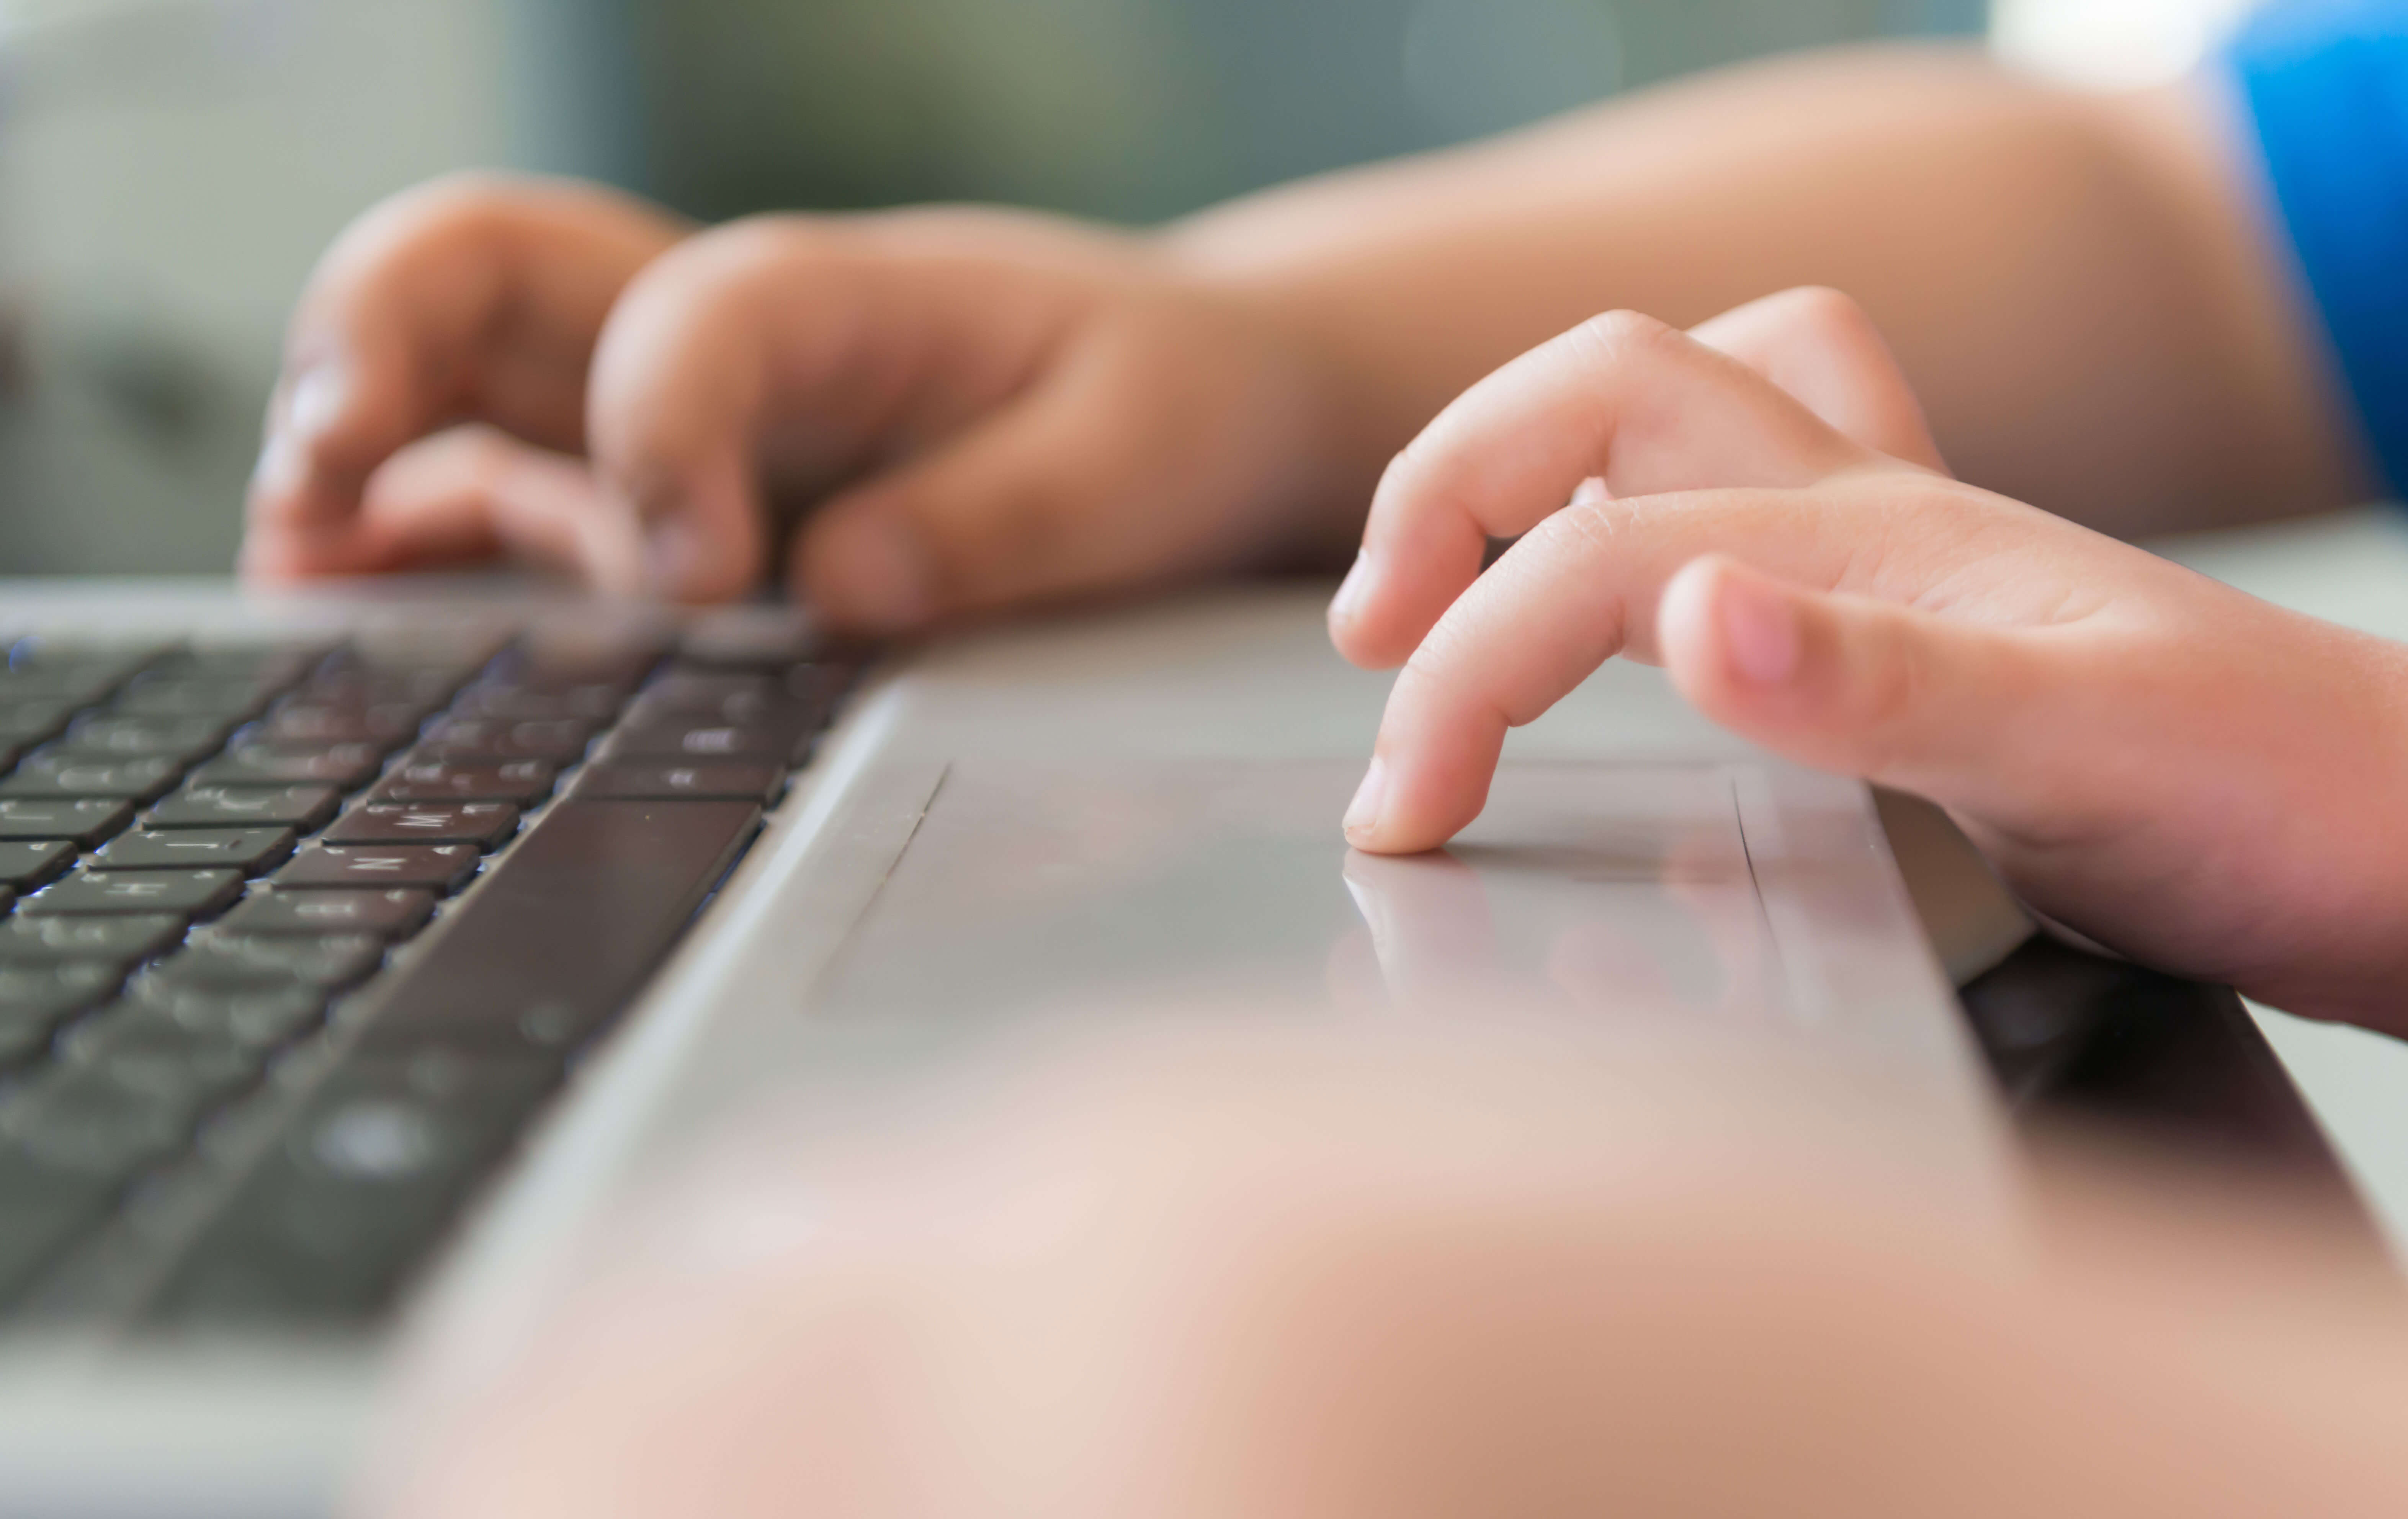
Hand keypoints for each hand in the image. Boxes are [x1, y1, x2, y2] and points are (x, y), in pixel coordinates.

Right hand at [245, 177, 1358, 629]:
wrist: (1184, 397)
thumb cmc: (1163, 403)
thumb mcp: (1132, 461)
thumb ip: (994, 522)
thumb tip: (834, 592)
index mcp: (830, 294)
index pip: (684, 323)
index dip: (656, 437)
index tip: (697, 578)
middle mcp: (709, 337)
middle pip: (481, 270)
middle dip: (377, 344)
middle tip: (331, 461)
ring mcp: (653, 415)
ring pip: (448, 381)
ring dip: (350, 451)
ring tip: (291, 557)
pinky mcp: (638, 497)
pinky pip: (486, 496)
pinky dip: (402, 542)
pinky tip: (342, 604)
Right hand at [1329, 288, 2407, 1030]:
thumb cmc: (2288, 801)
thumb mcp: (2081, 747)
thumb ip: (1873, 678)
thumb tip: (1688, 610)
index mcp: (1879, 537)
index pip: (1593, 559)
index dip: (1464, 670)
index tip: (1406, 808)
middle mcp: (1874, 518)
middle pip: (1610, 394)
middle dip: (1451, 489)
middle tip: (1373, 635)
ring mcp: (1897, 560)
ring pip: (1681, 421)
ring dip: (1545, 467)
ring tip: (1456, 582)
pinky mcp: (1917, 627)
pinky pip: (1761, 505)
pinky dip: (1666, 519)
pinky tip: (1656, 603)